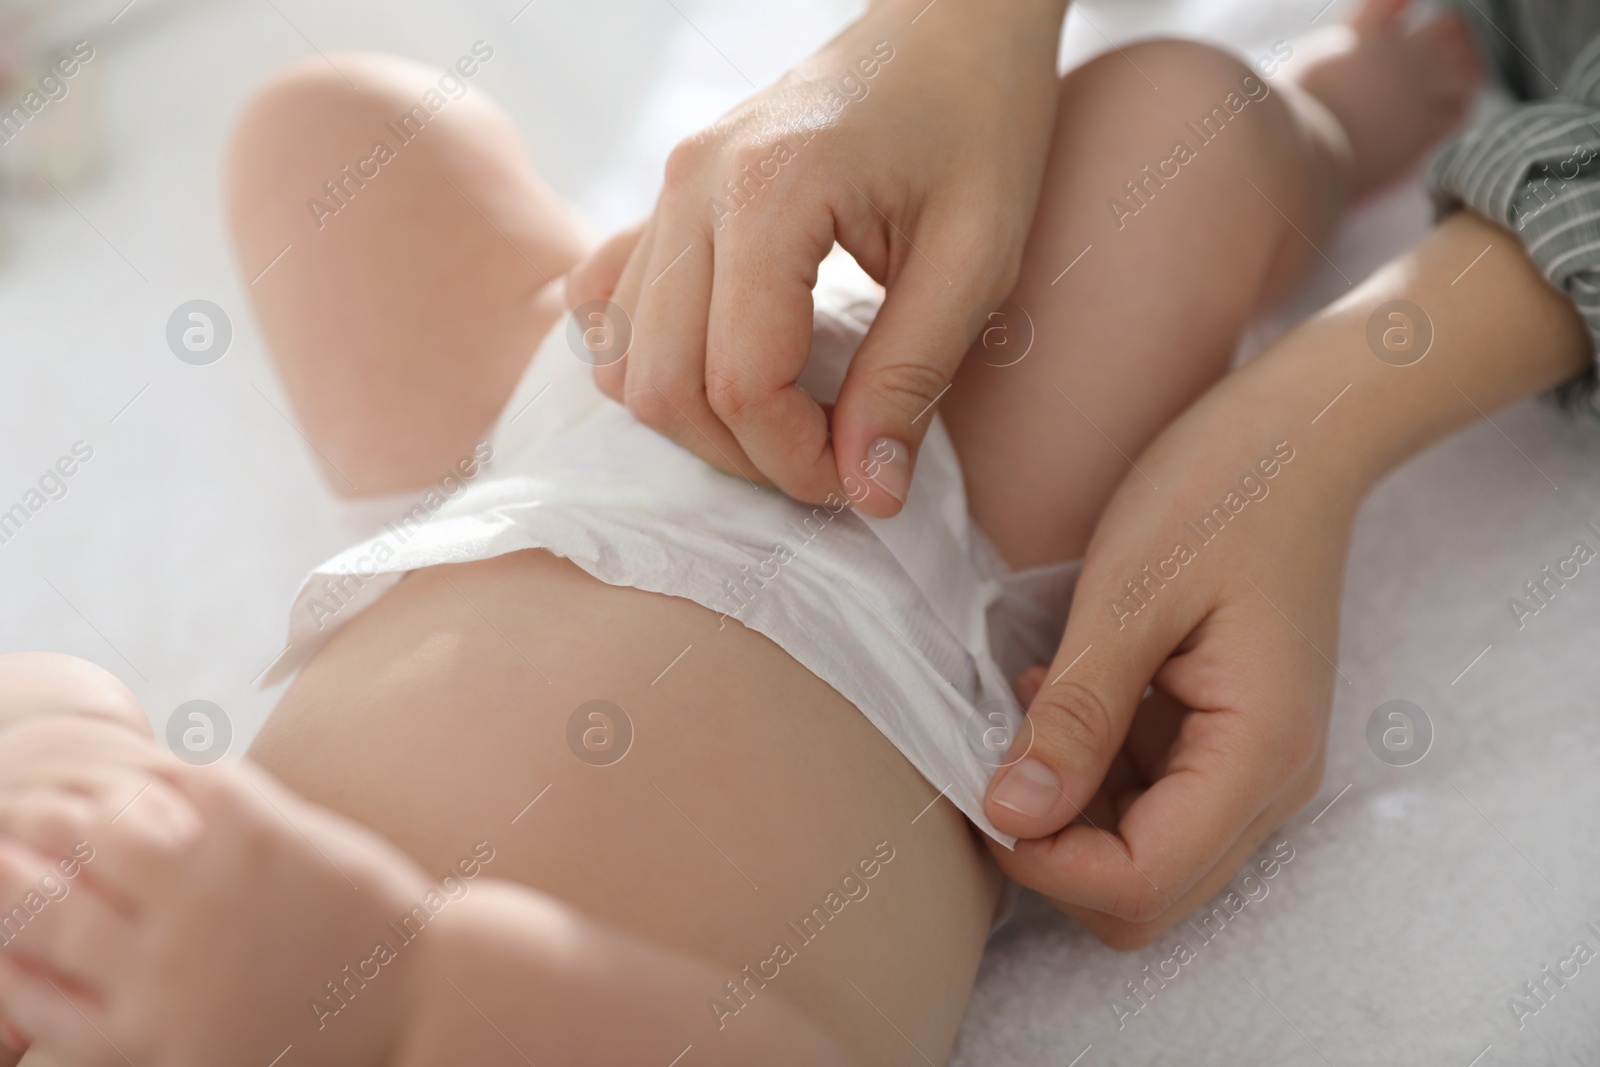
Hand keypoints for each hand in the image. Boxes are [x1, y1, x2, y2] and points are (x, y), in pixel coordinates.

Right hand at [566, 0, 1066, 515]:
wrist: (948, 25)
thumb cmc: (978, 125)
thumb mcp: (975, 259)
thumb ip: (911, 379)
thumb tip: (868, 490)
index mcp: (767, 192)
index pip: (741, 382)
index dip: (796, 460)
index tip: (862, 482)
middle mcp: (690, 186)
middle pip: (664, 384)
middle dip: (744, 456)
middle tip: (830, 465)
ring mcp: (665, 187)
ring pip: (627, 358)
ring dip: (698, 421)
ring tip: (787, 424)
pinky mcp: (664, 197)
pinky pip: (610, 304)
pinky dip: (651, 361)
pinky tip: (720, 373)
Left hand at [980, 208, 1593, 947]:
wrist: (1298, 432)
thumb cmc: (1218, 491)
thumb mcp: (1130, 596)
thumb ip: (1077, 716)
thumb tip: (1012, 817)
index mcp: (1259, 754)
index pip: (1142, 884)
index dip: (1047, 864)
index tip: (981, 795)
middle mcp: (1271, 783)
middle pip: (1146, 894)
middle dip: (1054, 853)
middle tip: (991, 762)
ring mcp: (1255, 765)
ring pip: (1144, 856)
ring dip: (1069, 810)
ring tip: (1032, 709)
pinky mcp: (1230, 740)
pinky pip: (1151, 800)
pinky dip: (1093, 773)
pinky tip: (1063, 698)